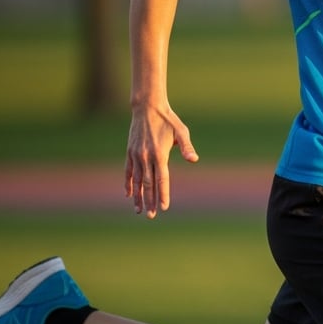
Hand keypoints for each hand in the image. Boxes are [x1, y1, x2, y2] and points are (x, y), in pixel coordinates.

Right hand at [125, 102, 198, 218]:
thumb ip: (187, 147)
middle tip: (152, 215)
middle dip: (150, 201)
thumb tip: (194, 160)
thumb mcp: (181, 131)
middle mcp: (146, 157)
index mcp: (160, 154)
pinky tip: (128, 195)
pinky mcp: (130, 152)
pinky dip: (128, 184)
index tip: (164, 207)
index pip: (162, 179)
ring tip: (139, 210)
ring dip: (138, 197)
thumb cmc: (168, 120)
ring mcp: (136, 155)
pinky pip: (128, 172)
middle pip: (148, 184)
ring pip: (136, 181)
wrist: (147, 107)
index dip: (163, 194)